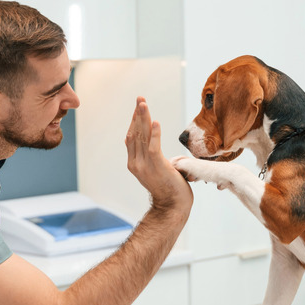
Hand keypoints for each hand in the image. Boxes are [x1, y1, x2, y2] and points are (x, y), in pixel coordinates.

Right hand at [125, 97, 192, 211]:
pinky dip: (155, 134)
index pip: (132, 137)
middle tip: (140, 99)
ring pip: (142, 137)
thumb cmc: (168, 188)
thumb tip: (140, 141)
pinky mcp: (157, 167)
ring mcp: (144, 166)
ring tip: (144, 104)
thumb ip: (148, 155)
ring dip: (143, 119)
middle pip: (135, 133)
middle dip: (138, 115)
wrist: (173, 206)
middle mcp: (136, 163)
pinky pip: (154, 147)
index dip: (134, 121)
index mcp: (134, 163)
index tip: (139, 107)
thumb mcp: (155, 169)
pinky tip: (156, 122)